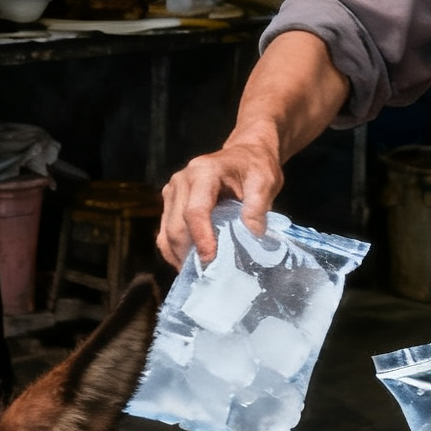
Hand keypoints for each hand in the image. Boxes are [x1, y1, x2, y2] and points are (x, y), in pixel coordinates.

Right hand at [158, 130, 282, 267]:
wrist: (244, 154)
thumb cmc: (256, 167)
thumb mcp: (265, 181)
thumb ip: (258, 206)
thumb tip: (251, 235)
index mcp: (203, 172)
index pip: (194, 211)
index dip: (201, 239)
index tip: (211, 261)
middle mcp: (181, 181)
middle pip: (176, 227)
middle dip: (190, 254)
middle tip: (209, 276)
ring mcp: (171, 193)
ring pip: (166, 234)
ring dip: (181, 257)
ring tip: (201, 274)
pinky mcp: (169, 205)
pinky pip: (165, 235)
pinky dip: (176, 253)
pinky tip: (193, 264)